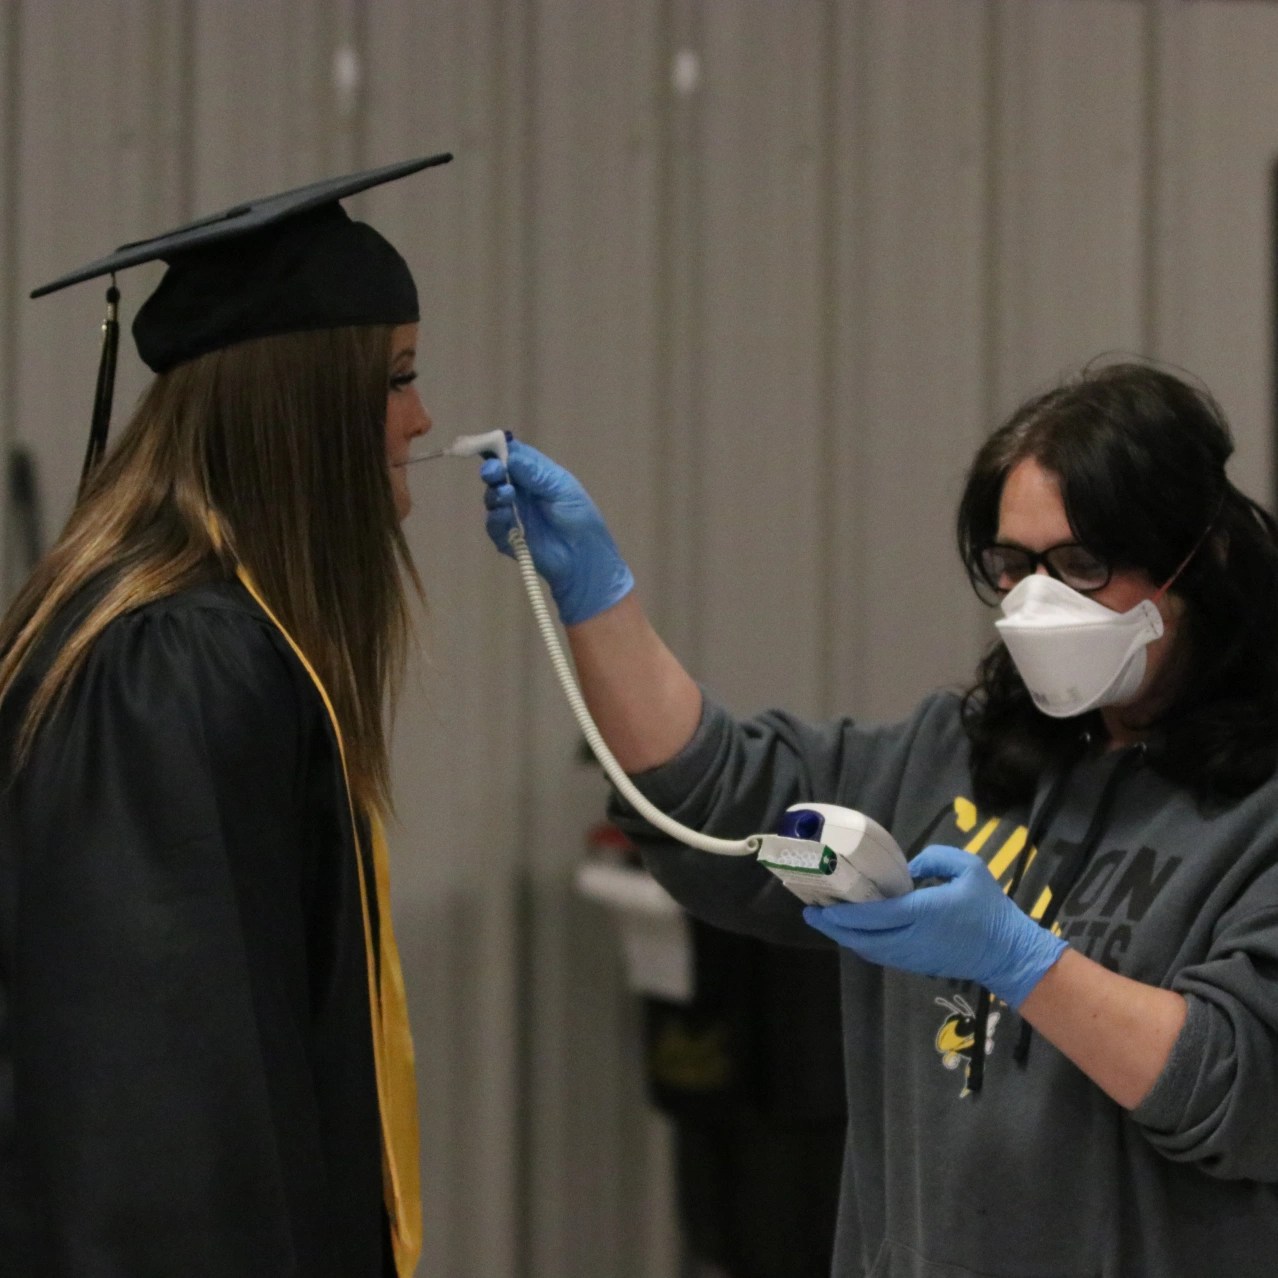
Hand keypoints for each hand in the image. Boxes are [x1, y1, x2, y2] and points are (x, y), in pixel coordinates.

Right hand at [481, 439, 634, 625]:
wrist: (584, 559)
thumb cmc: (580, 518)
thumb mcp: (562, 488)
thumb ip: (534, 472)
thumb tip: (508, 454)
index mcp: (535, 475)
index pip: (512, 455)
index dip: (498, 448)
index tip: (486, 444)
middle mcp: (521, 491)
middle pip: (497, 474)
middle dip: (492, 470)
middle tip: (493, 471)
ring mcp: (513, 513)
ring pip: (492, 497)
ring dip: (495, 493)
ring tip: (507, 494)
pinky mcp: (507, 537)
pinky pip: (493, 525)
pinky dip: (496, 518)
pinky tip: (505, 515)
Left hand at [803, 844, 1066, 1007]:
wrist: (1008, 953)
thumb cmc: (990, 908)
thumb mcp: (969, 868)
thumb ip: (934, 858)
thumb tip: (907, 871)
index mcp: (924, 913)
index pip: (875, 916)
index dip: (844, 914)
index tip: (822, 905)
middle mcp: (912, 939)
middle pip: (862, 938)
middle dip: (833, 927)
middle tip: (811, 913)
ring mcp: (912, 957)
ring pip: (868, 950)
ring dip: (844, 937)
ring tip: (825, 920)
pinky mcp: (915, 965)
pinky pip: (881, 955)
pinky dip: (861, 944)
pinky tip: (852, 931)